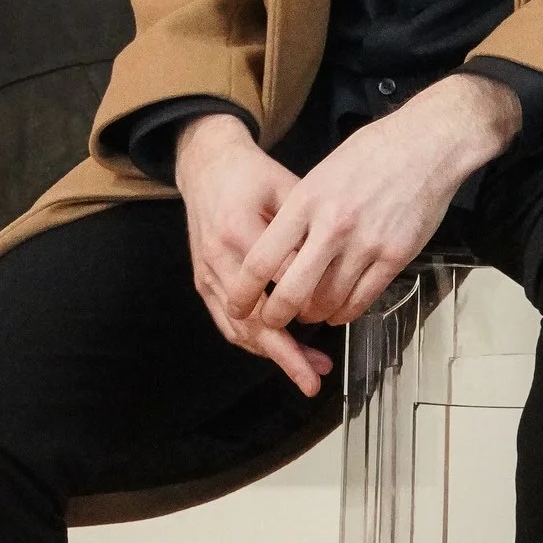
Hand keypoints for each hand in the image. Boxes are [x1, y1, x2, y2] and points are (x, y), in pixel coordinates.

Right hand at [173, 113, 335, 396]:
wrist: (207, 166)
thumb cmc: (252, 175)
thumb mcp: (286, 185)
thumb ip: (308, 223)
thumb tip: (339, 261)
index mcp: (240, 229)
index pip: (279, 279)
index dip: (308, 301)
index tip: (337, 317)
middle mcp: (219, 257)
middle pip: (254, 317)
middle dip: (286, 352)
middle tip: (315, 376)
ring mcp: (207, 273)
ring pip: (238, 329)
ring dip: (273, 355)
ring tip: (308, 371)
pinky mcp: (203, 282)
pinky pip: (226, 324)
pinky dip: (254, 345)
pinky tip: (283, 354)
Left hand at [245, 74, 519, 338]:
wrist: (428, 143)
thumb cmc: (373, 152)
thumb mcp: (322, 174)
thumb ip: (300, 213)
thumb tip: (280, 252)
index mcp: (307, 200)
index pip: (262, 259)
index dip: (245, 291)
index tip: (239, 304)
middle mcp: (333, 226)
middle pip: (292, 292)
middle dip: (277, 316)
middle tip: (274, 321)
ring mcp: (367, 243)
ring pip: (329, 302)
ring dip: (316, 314)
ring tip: (311, 312)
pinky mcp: (396, 256)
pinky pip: (363, 300)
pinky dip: (347, 312)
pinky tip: (341, 308)